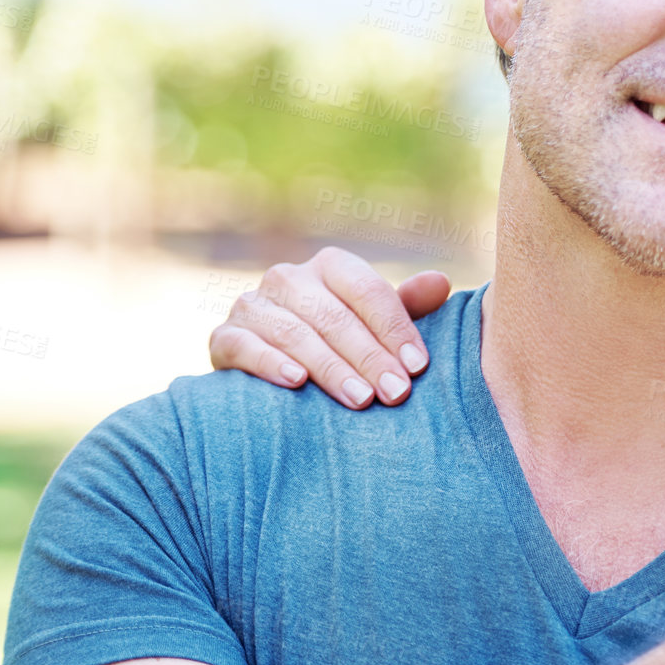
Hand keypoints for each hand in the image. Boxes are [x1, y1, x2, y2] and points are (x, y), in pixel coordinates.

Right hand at [207, 246, 450, 407]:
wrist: (274, 364)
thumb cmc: (343, 342)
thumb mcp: (377, 323)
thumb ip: (408, 306)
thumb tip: (440, 284)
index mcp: (331, 265)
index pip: (368, 291)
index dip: (395, 328)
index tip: (418, 367)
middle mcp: (288, 277)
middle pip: (334, 316)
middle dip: (369, 357)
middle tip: (396, 393)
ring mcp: (252, 305)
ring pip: (294, 332)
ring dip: (330, 367)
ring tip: (360, 398)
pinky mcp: (224, 337)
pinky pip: (244, 346)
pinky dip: (270, 363)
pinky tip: (296, 382)